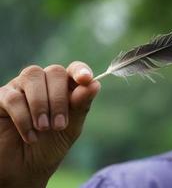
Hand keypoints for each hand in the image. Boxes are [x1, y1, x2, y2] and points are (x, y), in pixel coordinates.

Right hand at [0, 61, 99, 187]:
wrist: (25, 169)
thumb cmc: (50, 146)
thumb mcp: (71, 128)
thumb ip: (81, 106)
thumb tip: (95, 84)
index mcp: (64, 88)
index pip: (74, 69)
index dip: (80, 70)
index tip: (86, 79)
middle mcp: (43, 83)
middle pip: (55, 71)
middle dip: (59, 98)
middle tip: (59, 125)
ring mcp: (21, 87)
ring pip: (33, 76)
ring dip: (41, 105)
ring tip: (44, 129)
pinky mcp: (1, 98)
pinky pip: (13, 97)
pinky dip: (24, 118)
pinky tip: (30, 136)